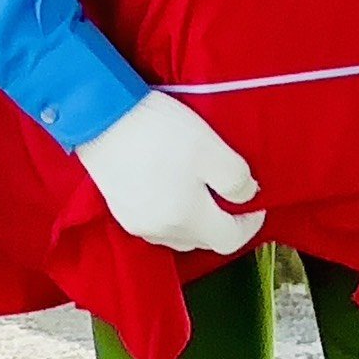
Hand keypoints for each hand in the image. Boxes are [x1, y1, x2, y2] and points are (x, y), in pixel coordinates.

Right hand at [75, 91, 265, 254]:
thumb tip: (247, 197)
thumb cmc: (161, 133)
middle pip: (203, 240)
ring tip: (201, 189)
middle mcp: (161, 232)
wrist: (102, 118)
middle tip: (230, 192)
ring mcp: (136, 223)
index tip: (256, 201)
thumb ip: (236, 180)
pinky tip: (170, 185)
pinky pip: (155, 222)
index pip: (229, 240)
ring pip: (177, 233)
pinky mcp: (119, 209)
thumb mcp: (211, 150)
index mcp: (187, 221)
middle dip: (222, 221)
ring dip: (195, 219)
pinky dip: (171, 211)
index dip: (249, 224)